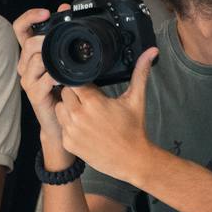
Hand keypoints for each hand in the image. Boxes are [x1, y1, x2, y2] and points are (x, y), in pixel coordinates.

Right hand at [13, 7, 65, 139]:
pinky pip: (44, 79)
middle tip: (60, 37)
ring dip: (51, 57)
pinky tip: (65, 76)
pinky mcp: (35, 95)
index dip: (29, 17)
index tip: (46, 13)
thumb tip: (63, 8)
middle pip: (28, 44)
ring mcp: (28, 81)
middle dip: (44, 38)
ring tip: (65, 59)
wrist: (60, 120)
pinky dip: (56, 75)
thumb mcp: (64, 58)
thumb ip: (61, 34)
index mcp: (30, 54)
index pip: (20, 29)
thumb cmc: (63, 87)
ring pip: (35, 60)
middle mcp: (25, 66)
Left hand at [54, 48, 158, 178]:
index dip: (80, 81)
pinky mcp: (68, 143)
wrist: (132, 160)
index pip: (73, 81)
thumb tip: (152, 51)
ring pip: (59, 109)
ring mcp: (71, 130)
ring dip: (68, 108)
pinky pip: (61, 126)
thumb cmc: (134, 129)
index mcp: (93, 102)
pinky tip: (84, 127)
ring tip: (85, 112)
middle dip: (74, 94)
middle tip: (89, 99)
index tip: (88, 84)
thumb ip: (140, 72)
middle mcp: (78, 115)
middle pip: (64, 93)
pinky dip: (69, 126)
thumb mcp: (136, 99)